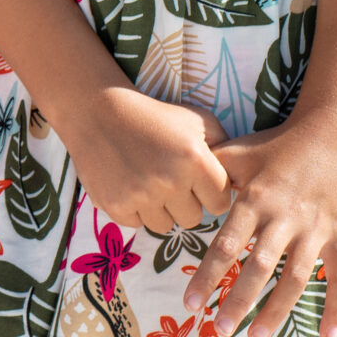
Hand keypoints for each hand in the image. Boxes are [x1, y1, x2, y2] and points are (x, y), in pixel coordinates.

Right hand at [61, 86, 230, 234]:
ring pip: (166, 225)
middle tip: (170, 179)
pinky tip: (130, 184)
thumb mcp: (197, 120)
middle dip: (185, 202)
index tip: (197, 179)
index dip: (209, 191)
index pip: (220, 203)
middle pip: (193, 218)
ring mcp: (139, 196)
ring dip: (161, 209)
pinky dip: (136, 209)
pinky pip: (137, 223)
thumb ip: (224, 147)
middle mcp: (169, 181)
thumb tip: (240, 180)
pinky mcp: (115, 206)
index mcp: (194, 160)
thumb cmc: (154, 115)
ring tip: (149, 182)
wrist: (97, 111)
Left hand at [187, 111, 336, 336]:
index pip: (226, 245)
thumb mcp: (239, 152)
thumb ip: (210, 172)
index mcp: (256, 200)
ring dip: (277, 311)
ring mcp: (316, 230)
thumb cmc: (278, 144)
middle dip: (238, 301)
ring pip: (296, 279)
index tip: (191, 303)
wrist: (334, 132)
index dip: (207, 276)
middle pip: (259, 267)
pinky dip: (336, 307)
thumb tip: (175, 181)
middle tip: (219, 329)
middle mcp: (285, 219)